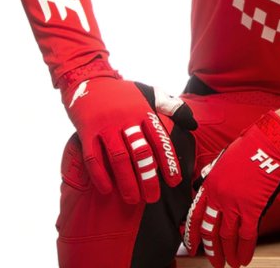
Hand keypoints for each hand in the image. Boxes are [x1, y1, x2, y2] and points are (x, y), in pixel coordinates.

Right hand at [62, 76, 192, 204]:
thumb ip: (170, 106)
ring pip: (118, 158)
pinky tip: (107, 190)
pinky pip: (93, 157)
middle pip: (140, 153)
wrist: (88, 79)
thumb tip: (193, 123)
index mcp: (143, 111)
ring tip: (133, 200)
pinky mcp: (87, 131)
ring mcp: (106, 125)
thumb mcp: (149, 92)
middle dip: (148, 178)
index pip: (160, 140)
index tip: (174, 181)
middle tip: (154, 198)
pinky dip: (100, 175)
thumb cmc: (121, 92)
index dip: (168, 162)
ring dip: (127, 181)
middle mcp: (126, 119)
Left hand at [184, 111, 279, 267]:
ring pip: (227, 237)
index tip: (192, 246)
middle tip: (214, 261)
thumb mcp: (223, 159)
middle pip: (210, 230)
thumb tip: (211, 183)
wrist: (268, 144)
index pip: (195, 216)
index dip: (192, 234)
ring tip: (230, 264)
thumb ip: (215, 174)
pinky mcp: (251, 209)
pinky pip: (246, 236)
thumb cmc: (249, 146)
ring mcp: (234, 204)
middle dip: (212, 250)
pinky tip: (245, 258)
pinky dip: (246, 250)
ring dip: (228, 253)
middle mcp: (218, 197)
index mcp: (209, 184)